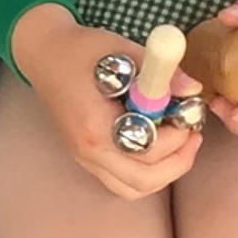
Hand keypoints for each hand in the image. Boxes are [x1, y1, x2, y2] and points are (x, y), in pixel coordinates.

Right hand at [9, 4, 203, 201]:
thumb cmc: (81, 49)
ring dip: (163, 172)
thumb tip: (193, 89)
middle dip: (177, 162)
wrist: (44, 54)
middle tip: (193, 136)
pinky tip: (159, 144)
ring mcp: (85, 158)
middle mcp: (88, 151)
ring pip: (132, 189)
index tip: (188, 110)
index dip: (176, 135)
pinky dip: (147, 171)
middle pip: (141, 182)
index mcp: (94, 127)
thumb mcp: (122, 50)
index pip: (146, 151)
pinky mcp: (87, 157)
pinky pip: (122, 180)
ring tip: (181, 144)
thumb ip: (160, 71)